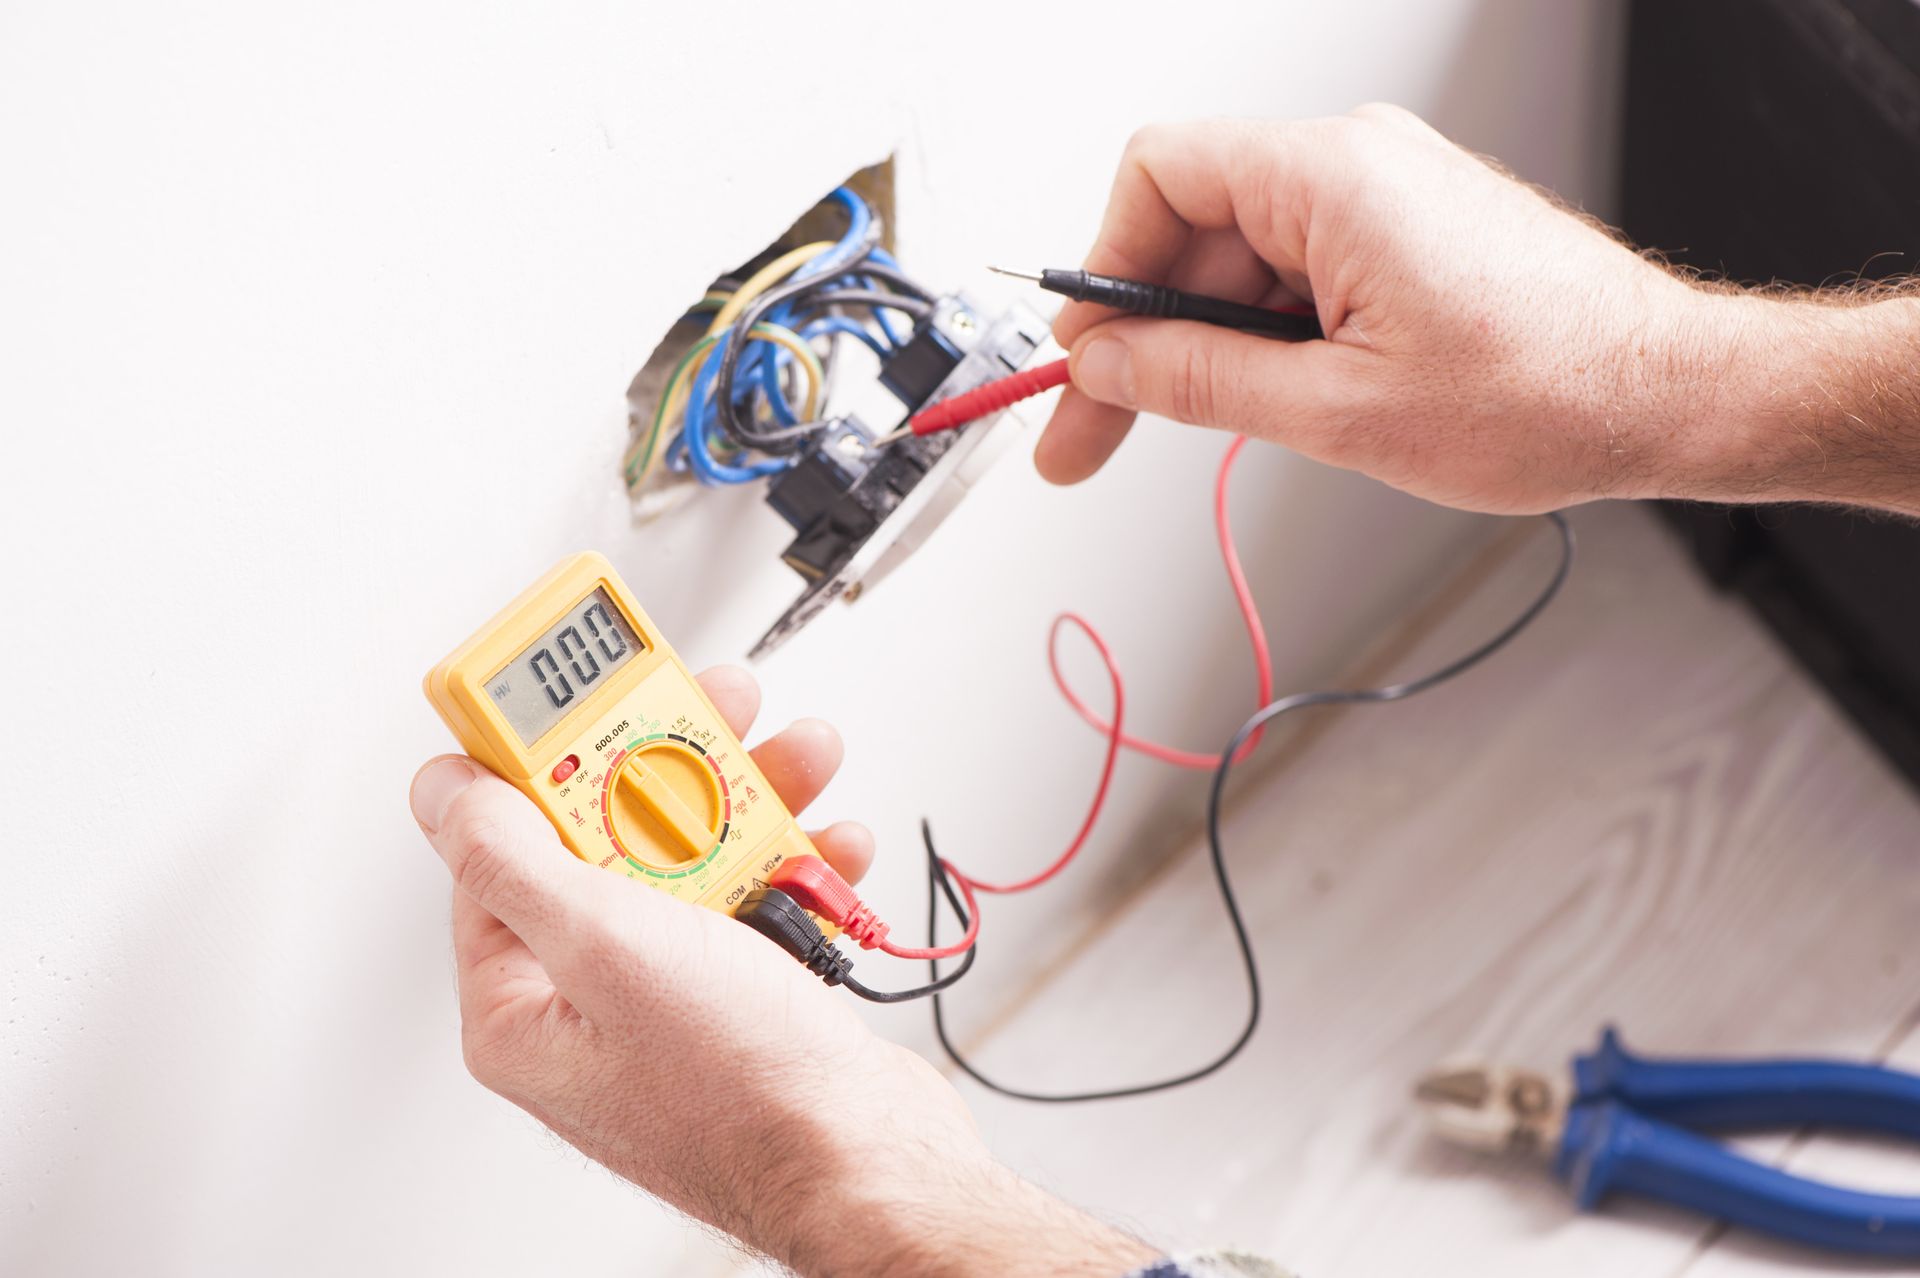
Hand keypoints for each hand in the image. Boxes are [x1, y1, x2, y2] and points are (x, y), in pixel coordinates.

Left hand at [409, 665, 1154, 1275]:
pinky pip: (755, 900)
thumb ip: (514, 856)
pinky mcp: (744, 996)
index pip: (502, 848)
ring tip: (801, 761)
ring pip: (694, 859)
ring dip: (754, 801)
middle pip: (612, 840)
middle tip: (721, 711)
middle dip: (677, 768)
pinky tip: (829, 846)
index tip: (588, 698)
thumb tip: (444, 791)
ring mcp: (671, 999)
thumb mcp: (606, 943)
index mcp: (523, 1003)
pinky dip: (796, 862)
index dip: (547, 760)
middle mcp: (590, 1002)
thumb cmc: (741, 1091)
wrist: (868, 1157)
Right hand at [1037, 107, 1769, 513]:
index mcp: (1333, 177)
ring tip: (1216, 431)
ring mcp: (1386, 193)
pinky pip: (1297, 270)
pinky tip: (1278, 402)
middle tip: (1093, 430)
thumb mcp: (1337, 412)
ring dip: (1209, 346)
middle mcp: (1357, 162)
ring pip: (1242, 258)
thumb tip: (1107, 366)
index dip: (1103, 269)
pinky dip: (1267, 337)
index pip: (1159, 176)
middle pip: (1192, 226)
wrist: (1666, 398)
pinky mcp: (1406, 230)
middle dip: (1139, 333)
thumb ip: (1199, 382)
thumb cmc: (1547, 392)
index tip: (1084, 356)